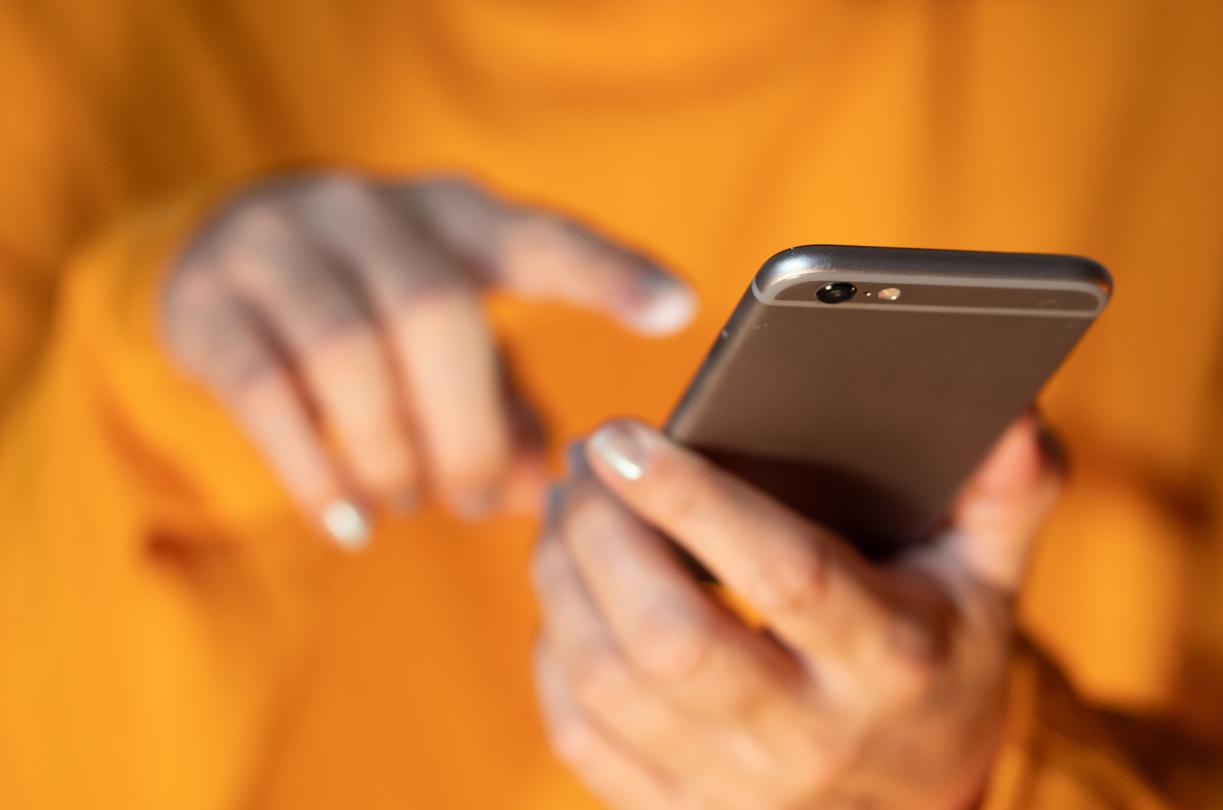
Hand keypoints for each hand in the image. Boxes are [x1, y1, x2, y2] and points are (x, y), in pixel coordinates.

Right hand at [162, 173, 693, 546]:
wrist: (219, 255)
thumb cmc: (376, 308)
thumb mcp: (453, 335)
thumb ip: (505, 405)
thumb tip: (551, 496)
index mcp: (458, 214)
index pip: (541, 237)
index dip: (608, 273)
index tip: (680, 310)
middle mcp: (371, 211)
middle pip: (434, 314)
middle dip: (466, 430)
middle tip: (477, 500)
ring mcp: (280, 246)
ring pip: (347, 352)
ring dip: (394, 453)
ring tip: (412, 504)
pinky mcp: (209, 304)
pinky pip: (268, 394)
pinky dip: (316, 472)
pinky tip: (349, 522)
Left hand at [532, 416, 1061, 808]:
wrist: (921, 801)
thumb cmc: (943, 657)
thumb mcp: (990, 576)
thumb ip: (1007, 491)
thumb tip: (1010, 413)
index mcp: (890, 657)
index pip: (785, 575)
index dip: (695, 501)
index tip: (624, 435)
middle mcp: (810, 735)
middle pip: (670, 640)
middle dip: (604, 537)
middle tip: (587, 462)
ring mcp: (738, 787)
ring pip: (608, 684)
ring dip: (562, 581)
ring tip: (568, 507)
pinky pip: (582, 737)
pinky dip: (553, 656)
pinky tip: (567, 592)